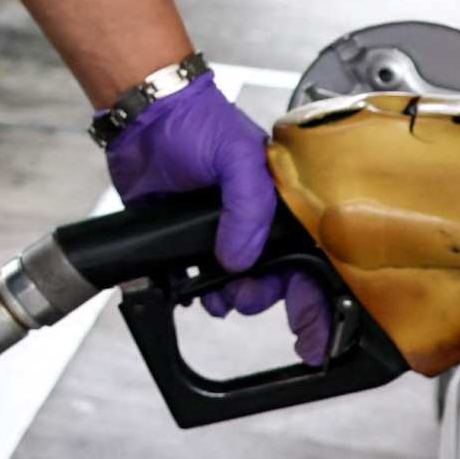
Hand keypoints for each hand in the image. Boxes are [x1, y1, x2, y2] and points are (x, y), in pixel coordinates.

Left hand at [105, 73, 335, 365]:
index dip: (316, 302)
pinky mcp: (181, 239)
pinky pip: (193, 280)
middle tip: (243, 298)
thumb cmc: (197, 123)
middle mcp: (253, 224)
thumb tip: (239, 261)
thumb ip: (249, 208)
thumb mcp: (238, 157)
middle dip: (262, 298)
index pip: (313, 261)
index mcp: (281, 206)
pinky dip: (192, 292)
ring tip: (213, 295)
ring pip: (236, 286)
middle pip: (275, 280)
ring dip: (228, 299)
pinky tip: (185, 289)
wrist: (143, 117)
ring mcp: (218, 233)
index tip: (315, 341)